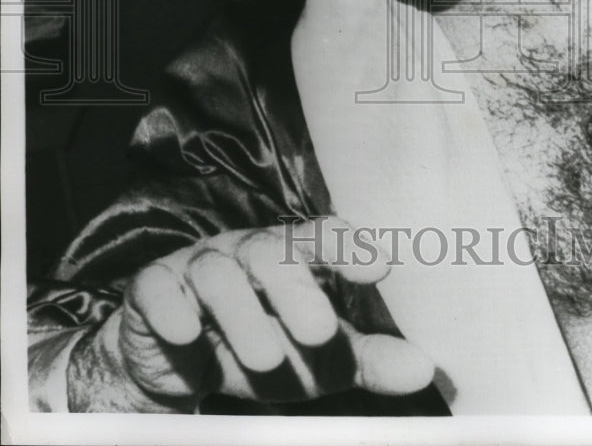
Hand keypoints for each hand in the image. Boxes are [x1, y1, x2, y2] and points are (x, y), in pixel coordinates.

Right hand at [68, 217, 433, 411]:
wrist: (175, 363)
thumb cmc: (262, 346)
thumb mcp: (317, 361)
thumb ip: (366, 360)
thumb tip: (424, 368)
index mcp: (290, 257)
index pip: (321, 238)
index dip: (347, 246)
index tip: (379, 266)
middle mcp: (245, 251)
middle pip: (270, 251)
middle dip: (295, 289)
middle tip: (320, 333)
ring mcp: (197, 265)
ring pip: (217, 273)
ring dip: (241, 313)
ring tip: (264, 358)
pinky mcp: (152, 288)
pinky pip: (157, 287)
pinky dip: (170, 308)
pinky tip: (185, 332)